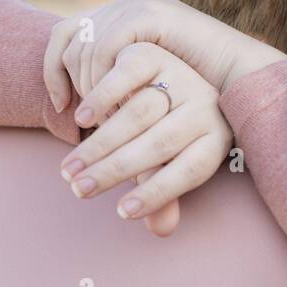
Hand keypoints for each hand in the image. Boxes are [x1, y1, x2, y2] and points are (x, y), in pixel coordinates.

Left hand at [43, 0, 284, 111]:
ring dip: (87, 86)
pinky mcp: (150, 14)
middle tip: (79, 119)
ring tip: (96, 120)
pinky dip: (101, 83)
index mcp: (126, 13)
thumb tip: (81, 104)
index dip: (54, 68)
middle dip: (68, 80)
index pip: (69, 31)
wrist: (244, 76)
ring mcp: (139, 3)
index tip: (61, 106)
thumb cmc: (202, 92)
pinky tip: (106, 109)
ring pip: (86, 45)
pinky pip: (106, 48)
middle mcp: (129, 1)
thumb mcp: (151, 84)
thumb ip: (121, 82)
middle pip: (71, 36)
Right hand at [56, 42, 232, 236]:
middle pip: (160, 144)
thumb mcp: (174, 163)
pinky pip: (127, 74)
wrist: (182, 79)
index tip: (122, 212)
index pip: (192, 170)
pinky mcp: (154, 55)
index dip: (157, 194)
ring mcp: (179, 77)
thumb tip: (160, 230)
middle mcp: (204, 106)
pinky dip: (101, 97)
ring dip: (99, 144)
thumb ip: (164, 195)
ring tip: (70, 170)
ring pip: (138, 113)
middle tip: (79, 190)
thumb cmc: (174, 136)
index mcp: (216, 138)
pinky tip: (80, 119)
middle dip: (115, 171)